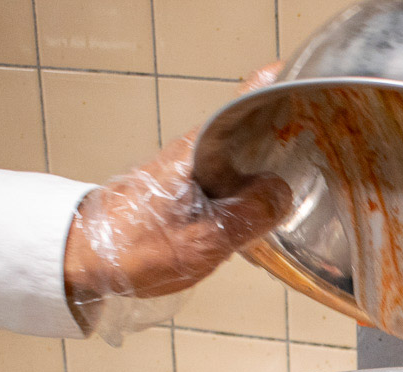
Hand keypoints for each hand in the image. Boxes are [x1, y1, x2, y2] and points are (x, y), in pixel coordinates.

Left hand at [63, 63, 291, 331]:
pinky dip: (253, 180)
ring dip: (270, 157)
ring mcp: (190, 167)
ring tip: (305, 169)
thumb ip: (247, 216)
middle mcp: (194, 150)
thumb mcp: (200, 243)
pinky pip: (230, 174)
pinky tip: (268, 200)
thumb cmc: (132, 249)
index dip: (271, 90)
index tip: (299, 81)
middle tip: (320, 138)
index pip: (239, 105)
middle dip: (284, 127)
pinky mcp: (187, 187)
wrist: (82, 258)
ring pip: (242, 152)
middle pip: (248, 126)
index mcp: (197, 152)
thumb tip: (283, 193)